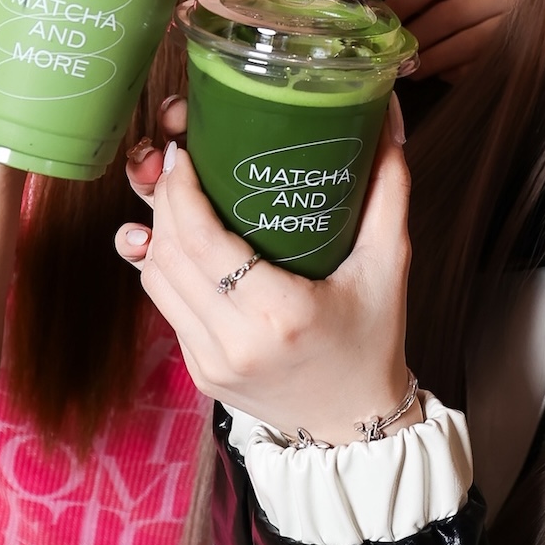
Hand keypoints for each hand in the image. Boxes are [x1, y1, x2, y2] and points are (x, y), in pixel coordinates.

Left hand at [117, 111, 414, 443]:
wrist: (356, 427)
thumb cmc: (374, 341)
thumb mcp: (389, 263)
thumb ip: (388, 188)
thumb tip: (386, 117)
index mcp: (280, 315)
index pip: (201, 241)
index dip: (180, 190)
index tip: (186, 152)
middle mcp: (235, 343)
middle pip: (169, 254)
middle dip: (165, 199)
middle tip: (181, 162)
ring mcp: (209, 363)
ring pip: (155, 279)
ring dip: (159, 231)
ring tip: (180, 196)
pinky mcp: (198, 373)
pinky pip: (165, 305)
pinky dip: (169, 266)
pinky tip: (185, 240)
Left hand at [387, 0, 509, 82]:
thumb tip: (397, 18)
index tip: (382, 17)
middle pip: (449, 14)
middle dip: (417, 36)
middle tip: (395, 52)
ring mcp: (520, 23)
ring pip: (467, 44)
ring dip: (433, 60)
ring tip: (411, 70)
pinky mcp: (527, 52)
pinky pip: (483, 65)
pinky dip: (458, 72)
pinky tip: (443, 74)